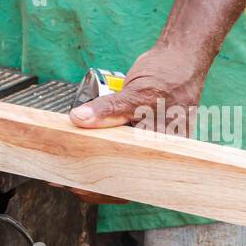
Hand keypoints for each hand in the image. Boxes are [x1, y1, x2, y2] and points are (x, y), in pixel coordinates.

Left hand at [65, 43, 211, 203]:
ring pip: (116, 162)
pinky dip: (97, 148)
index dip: (104, 189)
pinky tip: (78, 149)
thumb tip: (79, 119)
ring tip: (66, 168)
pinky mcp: (136, 133)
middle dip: (92, 179)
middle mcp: (157, 151)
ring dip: (92, 164)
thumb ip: (109, 109)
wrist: (181, 55)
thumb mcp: (136, 93)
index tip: (77, 187)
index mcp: (164, 149)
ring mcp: (146, 143)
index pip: (133, 181)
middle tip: (64, 178)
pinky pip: (115, 147)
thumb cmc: (169, 74)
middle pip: (122, 176)